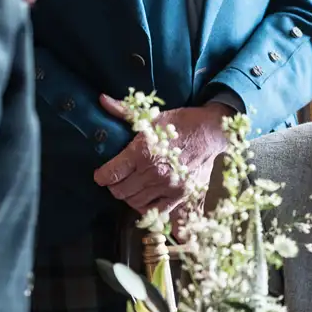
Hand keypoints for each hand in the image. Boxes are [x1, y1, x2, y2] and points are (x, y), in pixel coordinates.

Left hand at [93, 97, 229, 213]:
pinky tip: (146, 197)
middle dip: (114, 185)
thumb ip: (124, 112)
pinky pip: (156, 211)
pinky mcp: (180, 195)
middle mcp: (154, 172)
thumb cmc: (179, 123)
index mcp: (142, 151)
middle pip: (120, 191)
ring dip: (129, 195)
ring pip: (134, 202)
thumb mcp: (150, 116)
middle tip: (118, 179)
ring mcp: (168, 186)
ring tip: (132, 186)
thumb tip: (102, 100)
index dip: (102, 176)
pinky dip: (147, 207)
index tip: (101, 175)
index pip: (111, 173)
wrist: (210, 132)